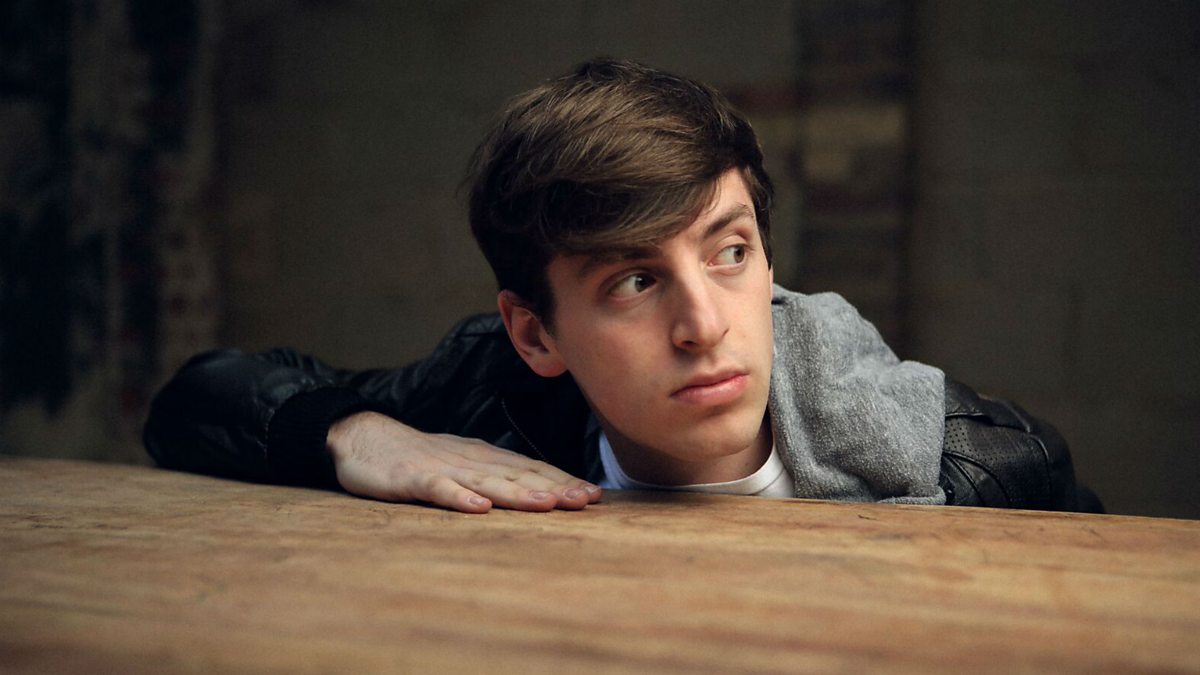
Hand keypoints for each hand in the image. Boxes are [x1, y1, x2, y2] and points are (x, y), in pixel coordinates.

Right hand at [326, 411, 601, 513]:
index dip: (563, 480)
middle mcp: (472, 460)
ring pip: (487, 482)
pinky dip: (460, 498)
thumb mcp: (464, 463)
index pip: (532, 468)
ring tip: (549, 504)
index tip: (595, 494)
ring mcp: (443, 469)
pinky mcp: (413, 480)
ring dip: (520, 493)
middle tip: (587, 500)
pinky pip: (440, 490)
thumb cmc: (420, 457)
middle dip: (555, 488)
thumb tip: (541, 488)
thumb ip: (498, 475)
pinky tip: (480, 509)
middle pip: (519, 475)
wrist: (364, 437)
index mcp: (486, 457)